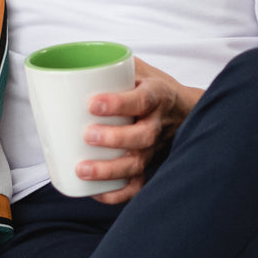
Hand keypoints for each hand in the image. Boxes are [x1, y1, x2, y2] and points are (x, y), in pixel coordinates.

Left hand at [76, 57, 201, 204]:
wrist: (185, 110)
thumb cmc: (153, 88)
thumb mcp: (140, 69)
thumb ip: (111, 65)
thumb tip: (72, 64)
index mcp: (156, 96)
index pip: (142, 100)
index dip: (119, 103)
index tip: (93, 103)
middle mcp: (158, 124)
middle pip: (142, 137)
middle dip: (114, 139)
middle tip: (88, 135)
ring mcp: (155, 148)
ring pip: (138, 164)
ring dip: (110, 171)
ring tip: (82, 169)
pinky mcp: (150, 165)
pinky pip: (137, 185)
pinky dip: (117, 194)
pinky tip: (94, 193)